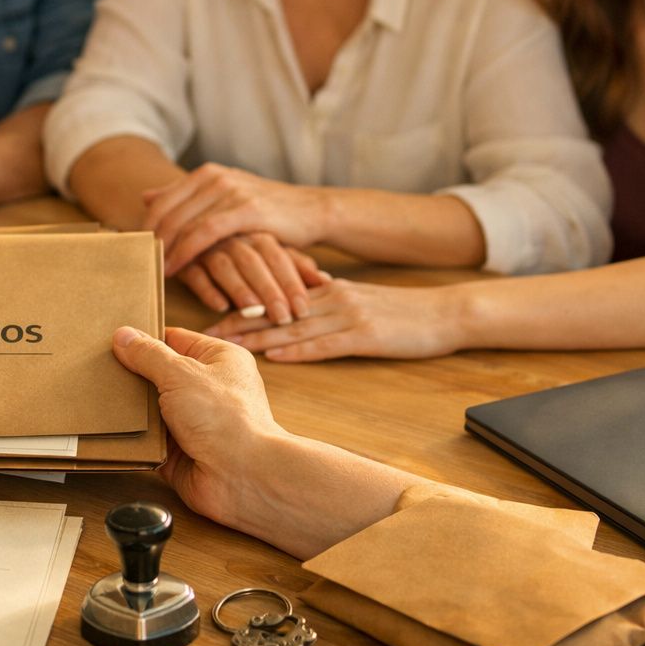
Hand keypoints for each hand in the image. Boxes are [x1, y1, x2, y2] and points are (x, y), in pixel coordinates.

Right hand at [110, 326, 284, 529]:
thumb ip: (149, 355)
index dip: (146, 339)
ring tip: (100, 396)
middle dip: (134, 375)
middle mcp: (208, 390)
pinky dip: (134, 437)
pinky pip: (149, 440)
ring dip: (132, 408)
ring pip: (151, 408)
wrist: (241, 476)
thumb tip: (124, 336)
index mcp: (218, 360)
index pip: (175, 340)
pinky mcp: (179, 452)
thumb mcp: (181, 373)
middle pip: (160, 375)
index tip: (114, 339)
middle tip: (99, 367)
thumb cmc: (227, 419)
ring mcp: (193, 422)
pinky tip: (111, 428)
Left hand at [143, 164, 327, 274]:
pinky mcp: (246, 210)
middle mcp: (215, 177)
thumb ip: (185, 196)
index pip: (162, 199)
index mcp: (207, 173)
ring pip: (183, 222)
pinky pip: (205, 233)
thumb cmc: (266, 210)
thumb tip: (146, 195)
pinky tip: (175, 268)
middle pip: (168, 211)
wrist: (311, 210)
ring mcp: (231, 192)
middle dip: (152, 240)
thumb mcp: (223, 197)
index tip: (138, 249)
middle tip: (140, 263)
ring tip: (153, 269)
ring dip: (165, 248)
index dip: (146, 226)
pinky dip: (185, 251)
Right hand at [176, 232, 327, 323]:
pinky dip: (206, 289)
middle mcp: (233, 238)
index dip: (291, 283)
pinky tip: (219, 306)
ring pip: (224, 266)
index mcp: (257, 235)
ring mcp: (207, 247)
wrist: (193, 227)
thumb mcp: (271, 254)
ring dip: (240, 290)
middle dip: (269, 291)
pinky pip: (193, 273)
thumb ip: (296, 265)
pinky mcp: (183, 260)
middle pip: (254, 262)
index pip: (278, 256)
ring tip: (255, 313)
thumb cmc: (241, 248)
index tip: (304, 310)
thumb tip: (327, 281)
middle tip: (283, 318)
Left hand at [206, 279, 465, 360]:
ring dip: (256, 337)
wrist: (445, 312)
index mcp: (324, 288)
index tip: (206, 311)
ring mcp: (347, 315)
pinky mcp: (365, 336)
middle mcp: (330, 297)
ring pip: (292, 325)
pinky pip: (324, 344)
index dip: (237, 301)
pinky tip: (274, 357)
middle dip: (235, 322)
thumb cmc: (400, 311)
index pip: (272, 292)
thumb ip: (323, 297)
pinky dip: (297, 351)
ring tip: (224, 347)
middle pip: (273, 309)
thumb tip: (293, 298)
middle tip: (199, 336)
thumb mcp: (356, 297)